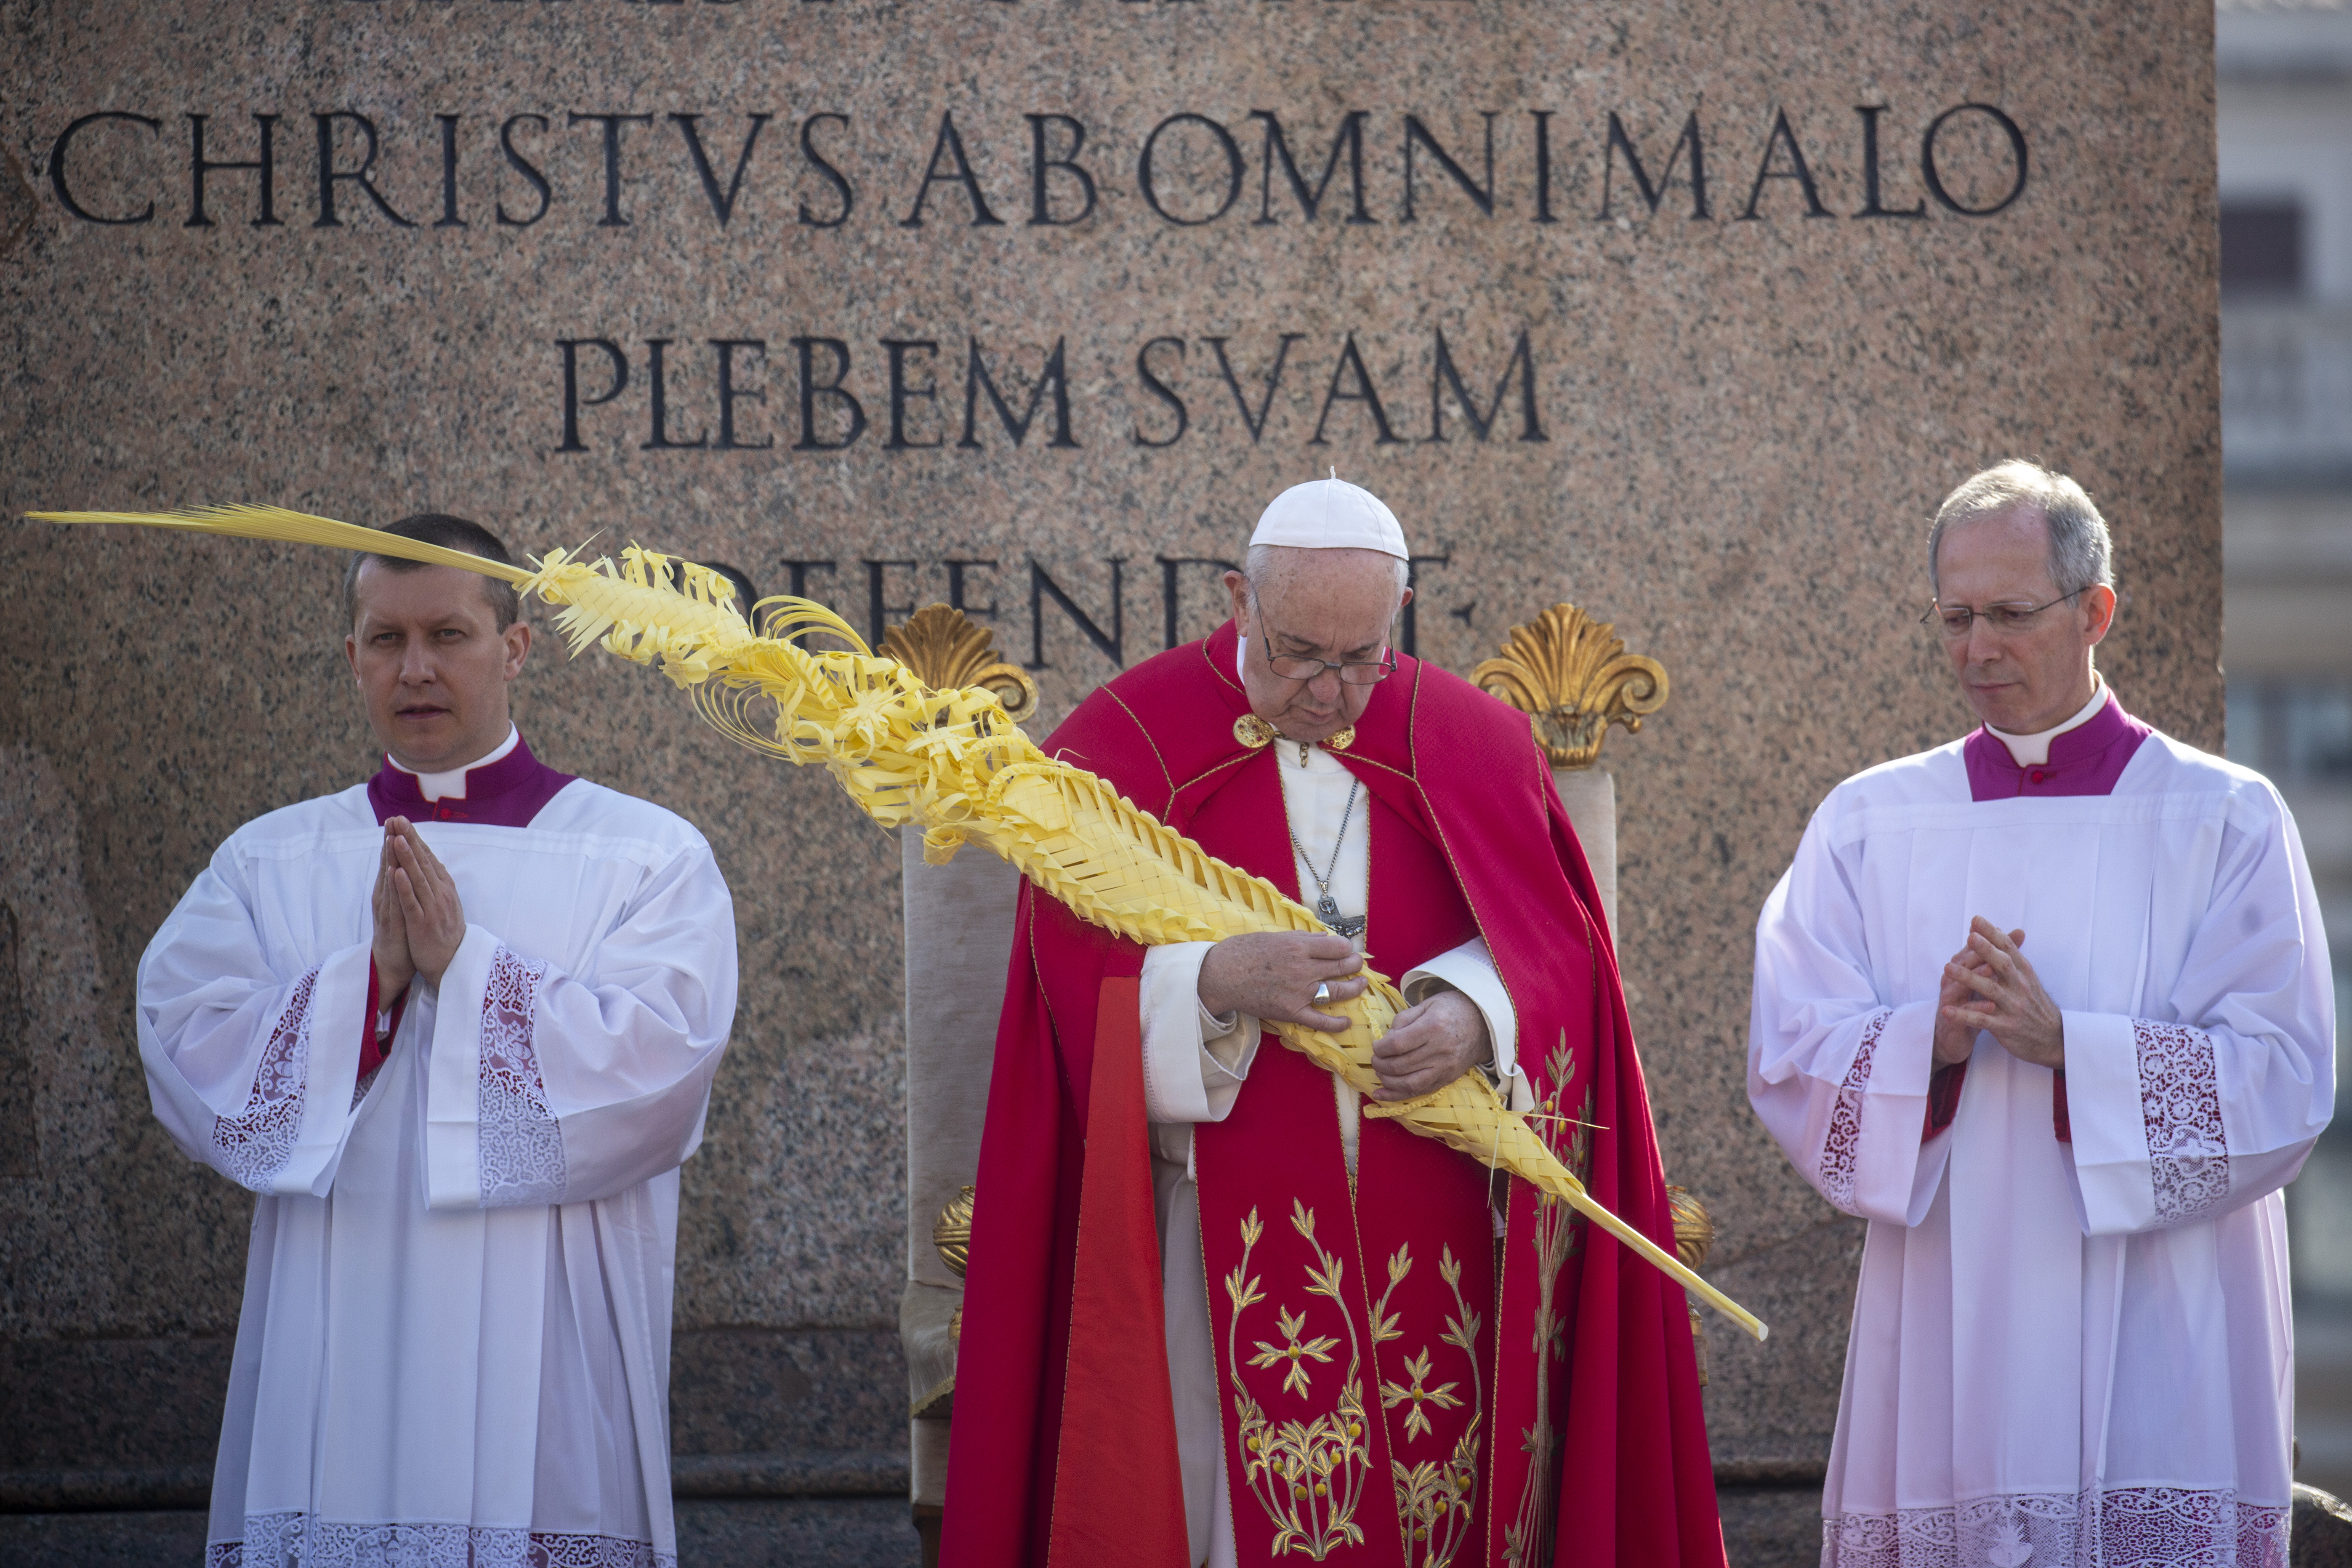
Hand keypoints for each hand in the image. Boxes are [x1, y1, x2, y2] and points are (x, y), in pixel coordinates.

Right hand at [370, 834, 414, 1000]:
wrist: (393, 962)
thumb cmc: (400, 932)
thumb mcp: (402, 904)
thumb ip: (402, 885)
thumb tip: (405, 865)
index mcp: (390, 891)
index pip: (392, 861)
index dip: (394, 841)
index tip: (397, 819)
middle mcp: (385, 897)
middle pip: (387, 865)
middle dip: (390, 842)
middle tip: (391, 820)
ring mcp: (387, 910)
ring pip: (388, 880)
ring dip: (389, 860)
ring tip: (391, 838)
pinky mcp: (391, 924)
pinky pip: (393, 903)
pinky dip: (393, 887)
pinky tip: (393, 872)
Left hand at [385, 818, 466, 986]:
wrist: (453, 963)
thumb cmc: (446, 932)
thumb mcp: (445, 902)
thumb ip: (437, 882)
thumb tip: (429, 861)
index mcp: (444, 888)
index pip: (428, 858)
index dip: (415, 838)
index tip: (402, 821)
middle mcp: (440, 894)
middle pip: (423, 862)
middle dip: (410, 839)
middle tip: (398, 819)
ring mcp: (432, 908)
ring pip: (417, 878)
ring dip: (407, 857)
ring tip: (397, 838)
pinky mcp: (423, 924)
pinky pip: (412, 903)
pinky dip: (405, 887)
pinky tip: (397, 873)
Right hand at [1197, 932, 1365, 1032]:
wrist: (1220, 975)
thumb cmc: (1243, 951)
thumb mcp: (1274, 936)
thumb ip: (1302, 938)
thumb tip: (1326, 939)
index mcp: (1298, 947)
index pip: (1337, 946)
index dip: (1346, 947)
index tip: (1346, 949)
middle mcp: (1303, 969)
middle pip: (1341, 967)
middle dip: (1354, 964)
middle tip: (1356, 964)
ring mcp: (1298, 992)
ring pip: (1338, 991)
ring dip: (1354, 988)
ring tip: (1361, 984)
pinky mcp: (1291, 1012)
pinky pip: (1320, 1021)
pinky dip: (1337, 1024)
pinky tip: (1347, 1021)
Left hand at [1369, 989, 1489, 1101]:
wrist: (1485, 1024)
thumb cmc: (1452, 1009)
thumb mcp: (1427, 1004)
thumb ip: (1403, 1020)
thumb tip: (1385, 1040)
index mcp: (1433, 1026)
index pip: (1397, 1045)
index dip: (1380, 1048)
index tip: (1376, 1046)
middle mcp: (1440, 1050)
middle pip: (1400, 1066)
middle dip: (1380, 1065)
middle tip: (1375, 1059)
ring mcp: (1445, 1067)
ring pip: (1409, 1083)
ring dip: (1387, 1081)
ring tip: (1380, 1073)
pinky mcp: (1447, 1079)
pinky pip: (1420, 1092)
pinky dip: (1398, 1096)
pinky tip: (1382, 1094)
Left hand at [1941, 917, 2063, 1069]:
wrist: (2053, 1038)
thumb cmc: (2034, 1003)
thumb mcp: (2027, 977)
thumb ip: (2010, 955)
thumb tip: (1998, 929)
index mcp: (2023, 973)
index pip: (2008, 949)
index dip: (1992, 934)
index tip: (1976, 920)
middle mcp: (2019, 987)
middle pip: (2002, 965)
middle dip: (1986, 950)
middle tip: (1970, 937)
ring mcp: (2012, 1007)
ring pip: (1990, 990)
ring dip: (1968, 978)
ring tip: (1947, 968)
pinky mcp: (2005, 1027)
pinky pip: (1981, 1020)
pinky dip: (1964, 1015)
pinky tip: (1946, 1010)